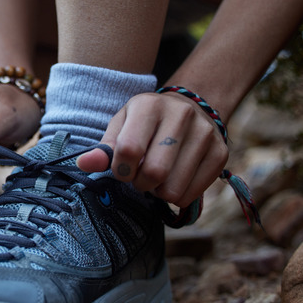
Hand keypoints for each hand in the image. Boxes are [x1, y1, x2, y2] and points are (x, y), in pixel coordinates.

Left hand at [76, 92, 227, 206]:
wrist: (187, 110)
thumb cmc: (144, 124)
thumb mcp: (120, 128)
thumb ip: (102, 149)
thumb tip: (82, 165)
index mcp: (149, 105)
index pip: (129, 150)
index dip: (121, 170)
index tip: (122, 170)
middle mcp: (181, 115)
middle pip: (155, 171)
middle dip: (140, 184)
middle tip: (139, 178)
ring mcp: (205, 133)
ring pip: (173, 188)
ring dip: (158, 192)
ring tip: (157, 178)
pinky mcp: (221, 152)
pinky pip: (192, 193)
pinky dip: (177, 197)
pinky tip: (174, 181)